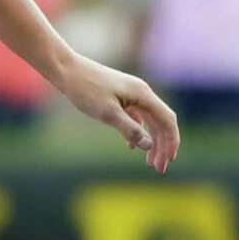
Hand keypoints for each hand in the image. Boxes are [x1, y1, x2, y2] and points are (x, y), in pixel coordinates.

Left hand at [56, 53, 179, 173]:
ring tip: (148, 162)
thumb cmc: (86, 89)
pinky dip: (136, 132)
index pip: (167, 120)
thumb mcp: (108, 113)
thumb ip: (130, 129)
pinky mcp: (121, 96)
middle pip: (160, 122)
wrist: (67, 70)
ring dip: (151, 141)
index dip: (171, 141)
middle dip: (162, 146)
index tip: (169, 161)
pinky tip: (130, 146)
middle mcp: (142, 93)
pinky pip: (136, 116)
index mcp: (143, 94)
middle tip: (158, 169)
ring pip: (149, 121)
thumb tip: (149, 145)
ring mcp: (132, 94)